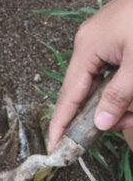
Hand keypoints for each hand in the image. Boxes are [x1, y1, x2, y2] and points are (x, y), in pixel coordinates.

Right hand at [48, 0, 132, 148]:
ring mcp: (104, 37)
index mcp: (88, 46)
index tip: (55, 145)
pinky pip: (114, 68)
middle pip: (88, 89)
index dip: (62, 121)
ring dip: (122, 97)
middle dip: (107, 110)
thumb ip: (120, 95)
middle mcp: (89, 42)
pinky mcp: (119, 35)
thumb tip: (100, 123)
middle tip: (130, 121)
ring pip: (104, 80)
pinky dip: (125, 83)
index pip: (70, 93)